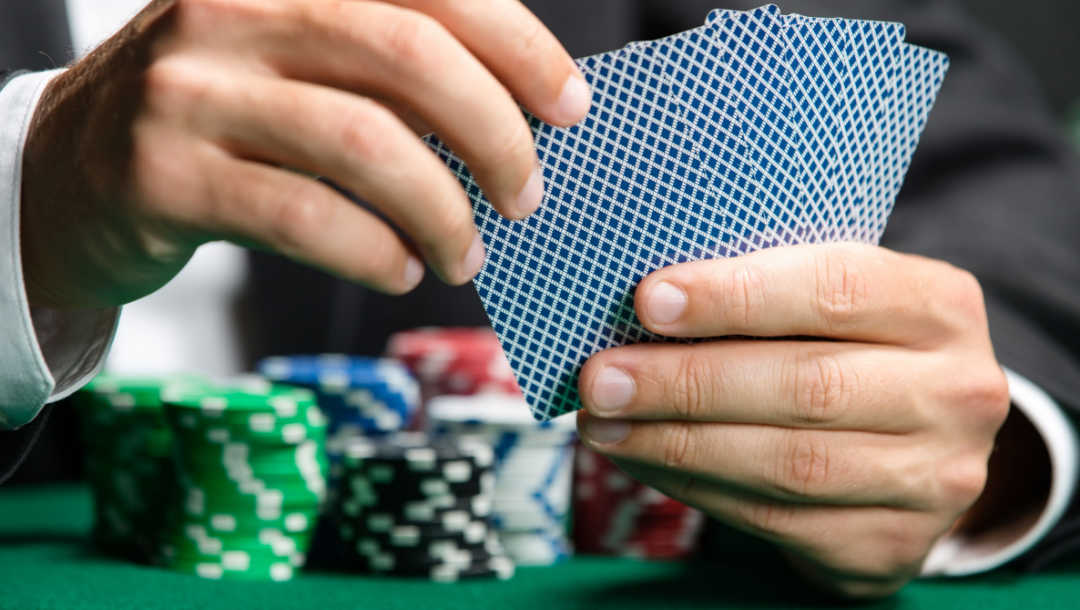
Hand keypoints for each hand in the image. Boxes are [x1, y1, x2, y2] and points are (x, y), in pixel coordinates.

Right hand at [21, 0, 589, 307]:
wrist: (74, 171)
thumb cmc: (224, 118)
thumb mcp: (296, 60)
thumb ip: (388, 68)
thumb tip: (520, 118)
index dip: (517, 46)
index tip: (570, 107)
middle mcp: (232, 9)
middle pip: (407, 56)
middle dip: (493, 135)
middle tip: (526, 195)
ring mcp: (190, 90)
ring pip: (362, 145)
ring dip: (442, 212)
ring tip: (467, 253)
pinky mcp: (163, 175)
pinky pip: (306, 218)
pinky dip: (377, 254)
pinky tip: (401, 269)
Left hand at [576, 243, 1009, 597]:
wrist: (916, 450)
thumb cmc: (847, 351)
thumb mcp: (833, 304)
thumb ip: (763, 293)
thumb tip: (640, 306)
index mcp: (941, 307)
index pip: (836, 288)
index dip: (736, 295)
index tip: (648, 301)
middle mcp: (957, 393)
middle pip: (808, 386)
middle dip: (688, 382)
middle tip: (601, 378)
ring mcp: (934, 479)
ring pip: (789, 463)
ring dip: (678, 444)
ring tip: (604, 424)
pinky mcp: (892, 544)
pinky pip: (777, 520)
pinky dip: (696, 489)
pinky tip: (646, 462)